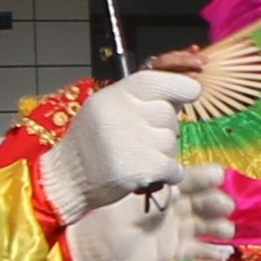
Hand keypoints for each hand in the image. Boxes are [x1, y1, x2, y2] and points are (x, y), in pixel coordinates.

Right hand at [34, 68, 204, 236]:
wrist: (67, 179)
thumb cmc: (90, 144)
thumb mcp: (105, 108)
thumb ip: (138, 98)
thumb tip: (184, 91)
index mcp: (112, 96)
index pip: (157, 81)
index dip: (181, 85)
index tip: (193, 92)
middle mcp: (122, 115)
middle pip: (169, 114)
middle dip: (164, 128)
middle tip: (141, 139)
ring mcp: (132, 142)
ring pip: (172, 142)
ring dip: (163, 153)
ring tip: (136, 157)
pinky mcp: (141, 169)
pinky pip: (174, 167)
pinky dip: (167, 174)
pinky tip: (147, 174)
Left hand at [65, 162, 237, 260]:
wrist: (86, 253)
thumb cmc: (101, 221)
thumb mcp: (125, 206)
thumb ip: (151, 199)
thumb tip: (175, 190)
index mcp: (157, 188)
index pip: (186, 178)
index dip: (204, 177)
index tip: (219, 175)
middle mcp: (169, 206)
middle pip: (200, 201)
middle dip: (214, 202)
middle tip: (225, 206)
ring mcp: (172, 228)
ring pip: (202, 225)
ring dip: (217, 227)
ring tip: (226, 231)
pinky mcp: (171, 250)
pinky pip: (196, 249)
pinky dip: (212, 251)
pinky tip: (226, 252)